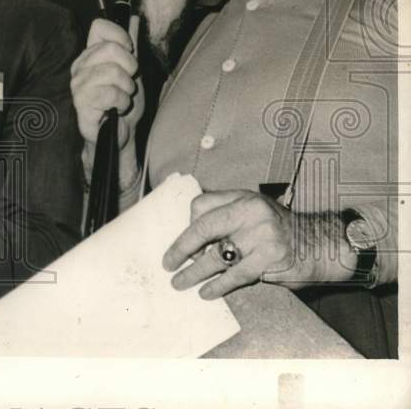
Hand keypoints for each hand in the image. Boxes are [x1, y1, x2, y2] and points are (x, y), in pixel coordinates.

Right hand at [70, 17, 143, 180]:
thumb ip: (130, 44)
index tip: (129, 51)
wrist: (120, 133)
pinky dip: (122, 102)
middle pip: (110, 49)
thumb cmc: (122, 101)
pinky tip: (117, 108)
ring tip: (123, 97)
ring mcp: (78, 86)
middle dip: (130, 67)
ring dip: (127, 88)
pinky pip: (110, 94)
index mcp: (90, 54)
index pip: (99, 27)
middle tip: (128, 81)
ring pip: (112, 72)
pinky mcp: (81, 105)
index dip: (120, 36)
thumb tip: (133, 17)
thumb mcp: (132, 69)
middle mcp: (80, 67)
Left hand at [162, 190, 348, 298]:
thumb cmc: (279, 229)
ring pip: (217, 256)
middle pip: (203, 227)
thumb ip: (225, 216)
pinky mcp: (270, 259)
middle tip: (167, 264)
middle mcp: (251, 212)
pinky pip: (235, 275)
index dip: (186, 226)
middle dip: (181, 248)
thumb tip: (190, 241)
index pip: (201, 205)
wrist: (323, 244)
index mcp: (243, 197)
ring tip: (180, 283)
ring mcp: (262, 235)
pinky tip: (206, 292)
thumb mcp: (254, 211)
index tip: (180, 244)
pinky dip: (218, 286)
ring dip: (194, 272)